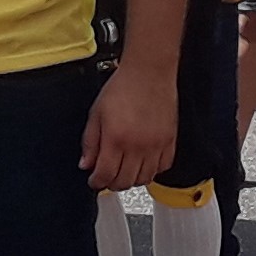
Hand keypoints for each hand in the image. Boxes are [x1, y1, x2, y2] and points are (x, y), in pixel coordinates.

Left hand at [81, 61, 174, 192]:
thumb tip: (86, 164)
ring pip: (144, 179)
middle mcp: (137, 145)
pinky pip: (163, 167)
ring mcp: (156, 145)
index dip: (97, 183)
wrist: (149, 71)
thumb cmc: (123, 87)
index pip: (105, 175)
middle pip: (125, 182)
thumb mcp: (96, 113)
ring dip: (132, 180)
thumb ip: (90, 142)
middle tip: (107, 177)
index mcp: (116, 138)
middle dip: (112, 184)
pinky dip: (152, 171)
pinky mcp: (170, 141)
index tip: (94, 181)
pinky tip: (144, 163)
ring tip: (125, 171)